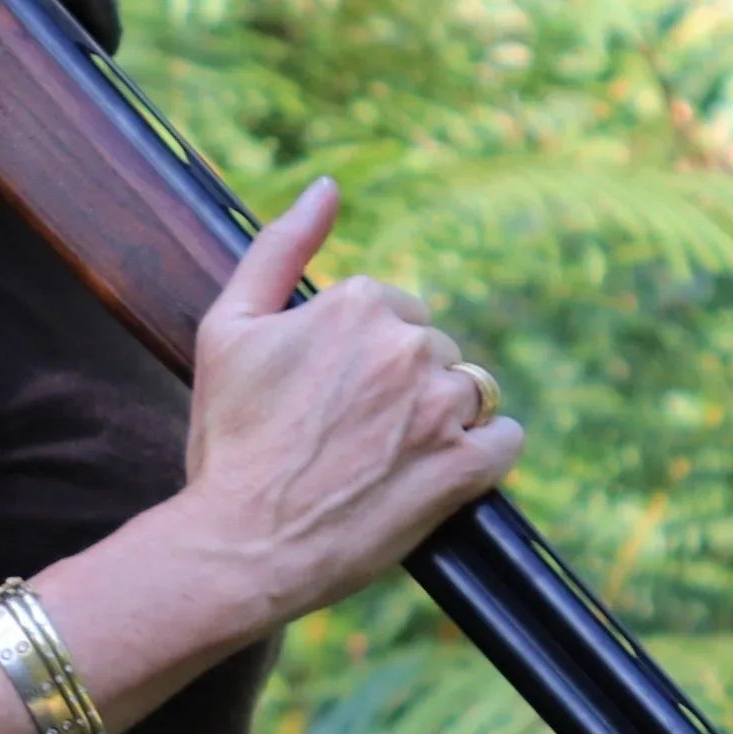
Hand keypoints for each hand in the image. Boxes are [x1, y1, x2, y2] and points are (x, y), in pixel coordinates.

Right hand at [171, 177, 522, 636]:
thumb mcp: (227, 328)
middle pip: (432, 350)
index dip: (355, 360)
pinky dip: (479, 455)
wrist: (239, 546)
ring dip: (438, 419)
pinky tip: (434, 476)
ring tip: (384, 461)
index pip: (390, 312)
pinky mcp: (466, 468)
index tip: (324, 401)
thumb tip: (326, 187)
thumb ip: (279, 248)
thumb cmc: (228, 441)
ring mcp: (442, 408)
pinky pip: (504, 440)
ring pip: (470, 391)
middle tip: (345, 438)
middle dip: (399, 386)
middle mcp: (409, 346)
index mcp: (356, 303)